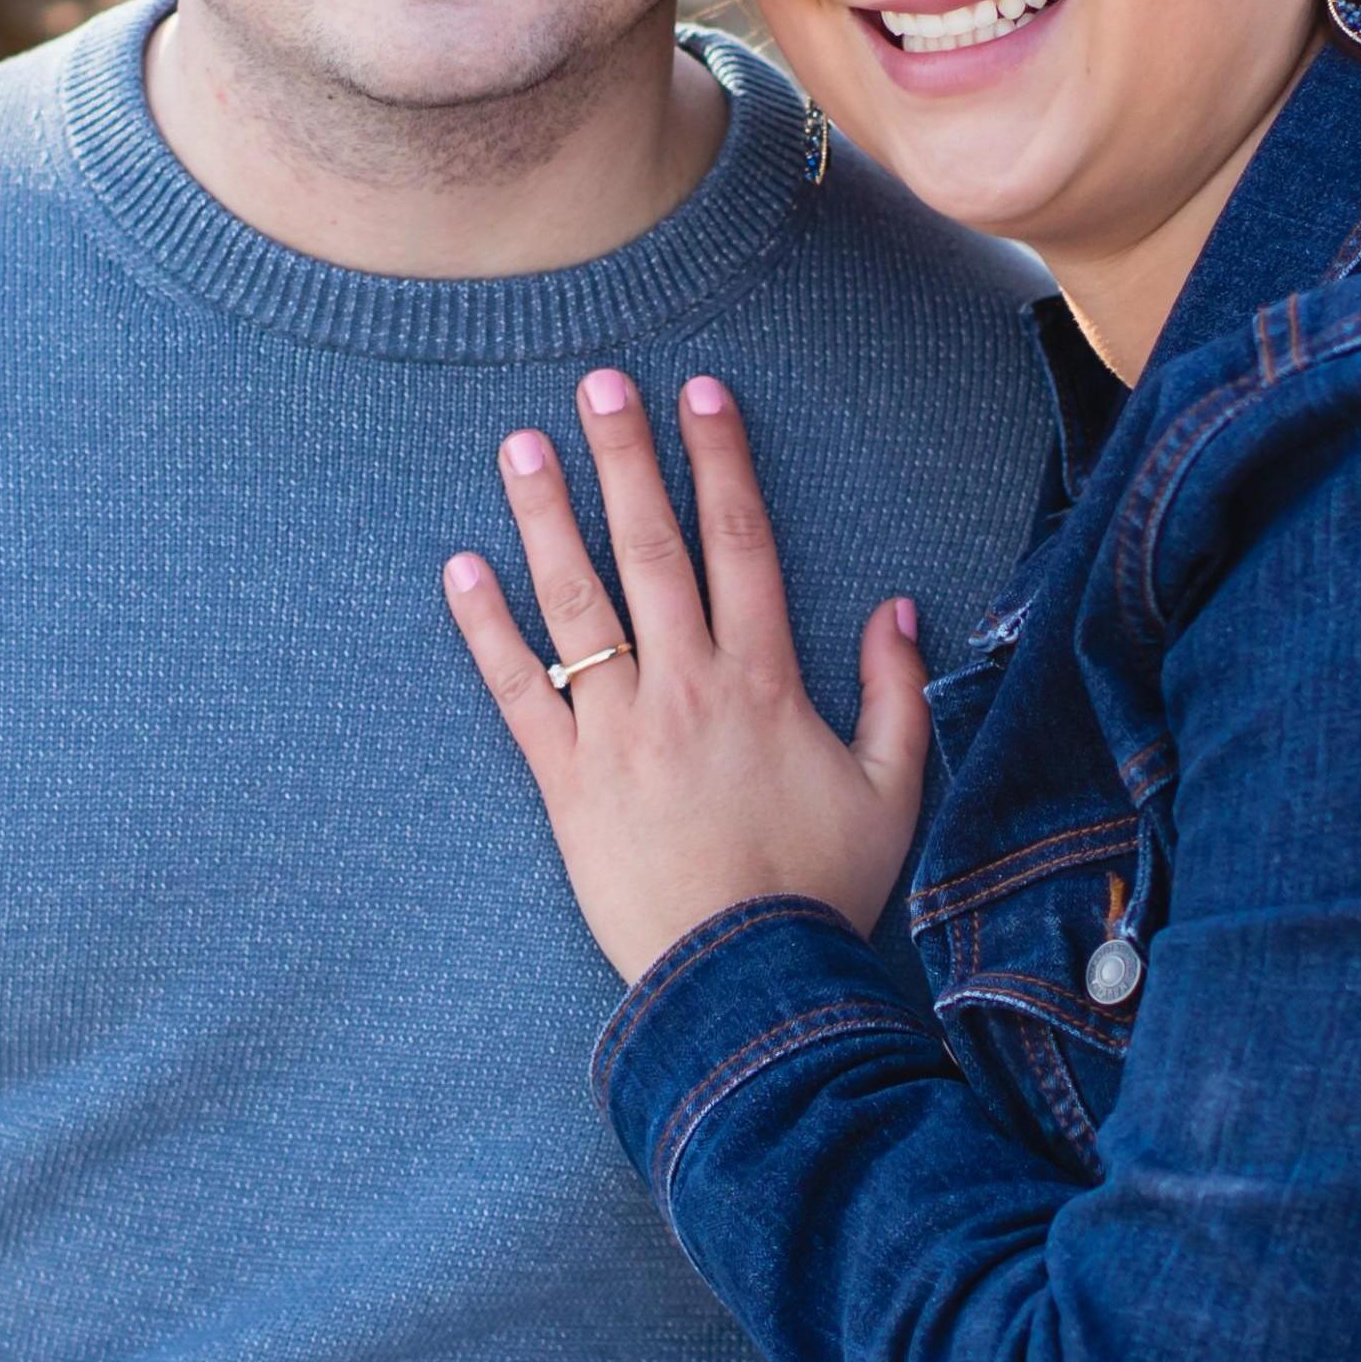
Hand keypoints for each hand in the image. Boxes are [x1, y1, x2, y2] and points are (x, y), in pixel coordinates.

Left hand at [447, 368, 932, 982]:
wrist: (744, 979)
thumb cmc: (820, 888)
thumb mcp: (890, 789)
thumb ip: (897, 693)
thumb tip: (899, 609)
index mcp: (763, 680)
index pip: (740, 543)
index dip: (721, 462)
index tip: (700, 394)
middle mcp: (686, 686)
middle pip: (650, 548)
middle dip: (627, 457)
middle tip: (598, 382)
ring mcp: (619, 729)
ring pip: (577, 602)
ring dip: (546, 518)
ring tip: (521, 445)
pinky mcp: (566, 780)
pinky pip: (519, 691)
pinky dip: (487, 630)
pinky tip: (461, 570)